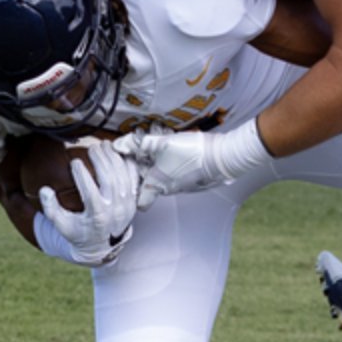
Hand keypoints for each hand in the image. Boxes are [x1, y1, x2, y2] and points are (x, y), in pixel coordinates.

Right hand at [37, 142, 139, 266]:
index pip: (90, 193)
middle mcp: (115, 210)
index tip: (74, 162)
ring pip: (122, 176)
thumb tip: (45, 190)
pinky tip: (118, 152)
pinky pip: (133, 178)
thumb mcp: (61, 225)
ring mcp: (126, 205)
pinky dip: (127, 163)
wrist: (101, 247)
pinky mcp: (133, 200)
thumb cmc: (78, 233)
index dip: (82, 175)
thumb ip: (51, 209)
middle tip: (91, 147)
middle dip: (101, 160)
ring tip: (102, 145)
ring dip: (113, 158)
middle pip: (109, 180)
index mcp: (97, 217)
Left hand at [113, 122, 269, 208]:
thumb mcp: (162, 144)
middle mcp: (168, 189)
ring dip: (157, 160)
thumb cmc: (192, 154)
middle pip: (149, 181)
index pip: (139, 199)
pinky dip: (170, 161)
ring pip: (162, 174)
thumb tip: (118, 145)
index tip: (127, 169)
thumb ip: (140, 144)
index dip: (130, 185)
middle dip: (143, 165)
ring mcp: (181, 185)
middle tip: (140, 147)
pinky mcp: (192, 179)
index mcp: (158, 185)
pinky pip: (174, 172)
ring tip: (157, 142)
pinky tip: (175, 147)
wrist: (223, 157)